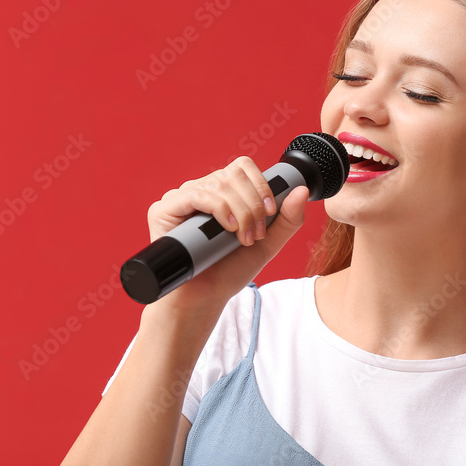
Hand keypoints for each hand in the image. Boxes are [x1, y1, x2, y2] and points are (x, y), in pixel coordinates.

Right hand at [143, 156, 310, 314]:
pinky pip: (196, 194)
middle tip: (256, 234)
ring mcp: (181, 198)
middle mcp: (200, 190)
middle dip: (253, 205)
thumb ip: (288, 218)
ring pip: (219, 184)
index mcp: (222, 192)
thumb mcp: (268, 243)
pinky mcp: (163, 209)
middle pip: (233, 175)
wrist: (206, 298)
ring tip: (243, 239)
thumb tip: (302, 190)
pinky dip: (220, 209)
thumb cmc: (230, 270)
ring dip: (240, 212)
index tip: (270, 212)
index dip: (261, 185)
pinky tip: (228, 228)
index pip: (242, 167)